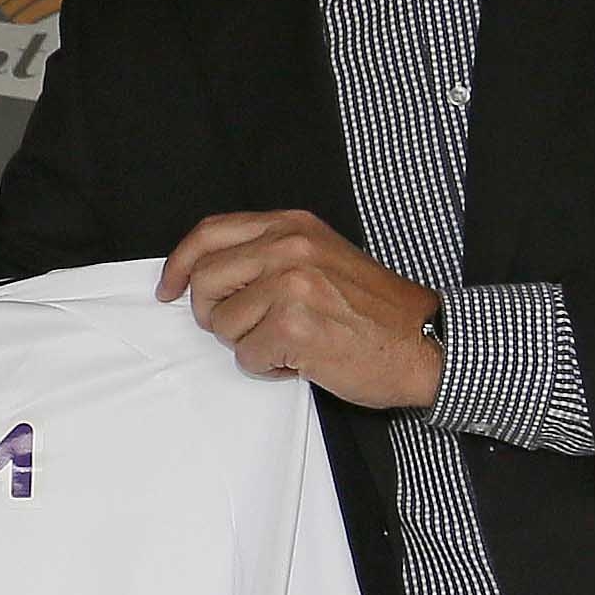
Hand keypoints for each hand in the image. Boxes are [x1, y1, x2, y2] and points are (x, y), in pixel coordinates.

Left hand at [157, 211, 440, 408]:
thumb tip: (206, 273)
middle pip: (206, 282)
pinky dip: (269, 367)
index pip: (209, 234)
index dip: (179, 265)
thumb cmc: (373, 310)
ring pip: (224, 324)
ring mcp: (291, 286)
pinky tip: (303, 359)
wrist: (426, 342)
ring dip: (249, 344)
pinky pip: (247, 356)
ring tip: (291, 342)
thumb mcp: (321, 258)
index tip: (168, 290)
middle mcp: (289, 248)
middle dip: (215, 315)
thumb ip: (267, 255)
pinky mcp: (294, 327)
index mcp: (291, 227)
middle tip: (250, 329)